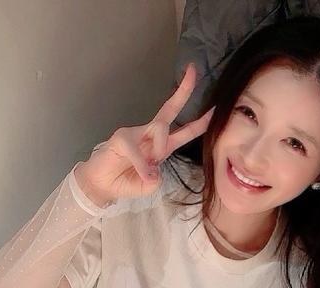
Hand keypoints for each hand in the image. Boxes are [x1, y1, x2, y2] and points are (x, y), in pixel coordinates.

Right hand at [75, 63, 211, 205]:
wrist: (102, 187)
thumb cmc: (126, 182)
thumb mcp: (150, 185)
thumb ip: (157, 179)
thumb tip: (155, 169)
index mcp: (163, 146)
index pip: (186, 130)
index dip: (201, 121)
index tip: (217, 108)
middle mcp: (151, 135)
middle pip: (170, 108)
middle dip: (184, 91)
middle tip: (193, 70)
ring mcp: (135, 133)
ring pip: (159, 129)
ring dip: (159, 148)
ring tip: (150, 169)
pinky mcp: (121, 137)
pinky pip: (138, 148)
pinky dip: (142, 164)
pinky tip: (143, 173)